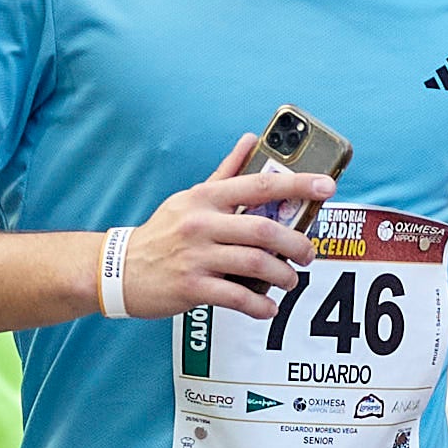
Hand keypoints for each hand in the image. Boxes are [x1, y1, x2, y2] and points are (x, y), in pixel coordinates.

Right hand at [117, 133, 332, 321]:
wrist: (119, 269)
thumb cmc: (164, 233)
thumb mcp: (191, 198)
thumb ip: (225, 172)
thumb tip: (251, 139)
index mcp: (205, 198)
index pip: (259, 185)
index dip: (298, 184)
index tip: (328, 185)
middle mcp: (201, 223)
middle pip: (264, 230)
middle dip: (297, 244)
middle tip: (308, 254)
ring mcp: (196, 256)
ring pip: (255, 264)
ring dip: (282, 276)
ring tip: (290, 281)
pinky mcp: (191, 287)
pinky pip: (236, 297)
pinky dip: (259, 305)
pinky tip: (268, 308)